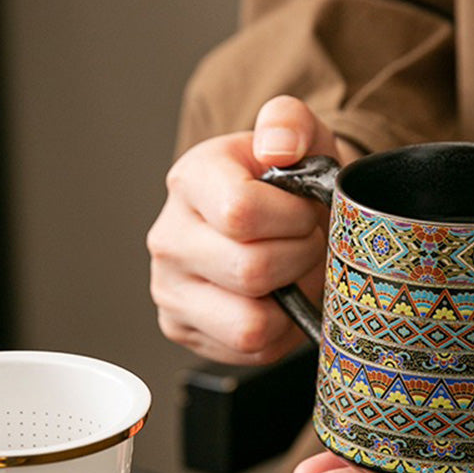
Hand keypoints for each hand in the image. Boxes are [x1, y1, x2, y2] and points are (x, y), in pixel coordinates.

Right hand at [148, 96, 356, 364]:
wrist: (271, 222)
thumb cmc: (286, 184)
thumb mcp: (298, 138)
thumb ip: (291, 122)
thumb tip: (279, 147)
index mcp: (190, 180)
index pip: (241, 213)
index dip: (292, 218)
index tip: (302, 211)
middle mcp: (168, 237)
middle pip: (251, 271)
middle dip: (299, 258)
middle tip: (305, 244)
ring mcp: (170, 289)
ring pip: (249, 322)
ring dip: (289, 300)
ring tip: (291, 272)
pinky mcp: (182, 330)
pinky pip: (249, 349)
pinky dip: (278, 329)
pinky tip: (275, 298)